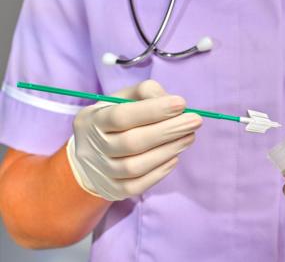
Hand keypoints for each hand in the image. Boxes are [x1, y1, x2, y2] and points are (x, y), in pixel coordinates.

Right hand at [67, 80, 201, 200]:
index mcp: (92, 120)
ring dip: (168, 150)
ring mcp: (102, 172)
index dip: (153, 110)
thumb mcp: (122, 99)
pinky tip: (175, 157)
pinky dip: (160, 171)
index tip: (181, 103)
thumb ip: (146, 93)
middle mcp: (92, 148)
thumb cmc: (113, 120)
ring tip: (189, 137)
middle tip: (195, 121)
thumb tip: (174, 104)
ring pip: (136, 166)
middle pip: (132, 142)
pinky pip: (138, 185)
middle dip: (168, 131)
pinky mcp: (112, 190)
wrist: (89, 154)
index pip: (121, 116)